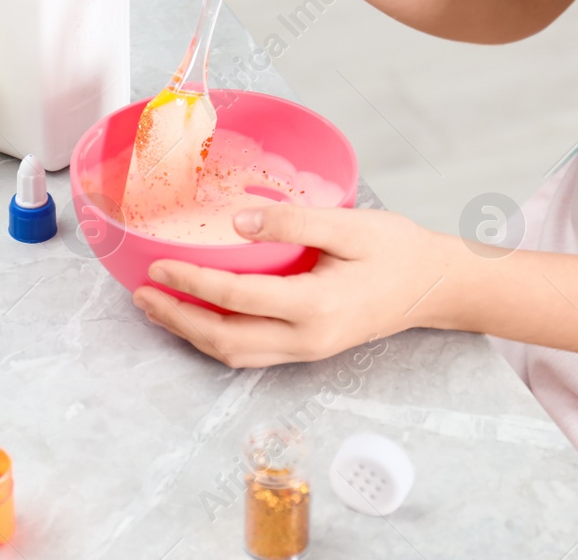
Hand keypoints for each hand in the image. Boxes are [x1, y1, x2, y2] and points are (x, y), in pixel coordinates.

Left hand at [132, 205, 454, 367]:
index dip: (191, 282)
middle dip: (178, 319)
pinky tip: (199, 318)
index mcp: (315, 306)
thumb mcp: (349, 225)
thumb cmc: (397, 249)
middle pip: (225, 341)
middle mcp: (307, 338)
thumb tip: (236, 223)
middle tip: (142, 294)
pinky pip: (253, 353)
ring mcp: (308, 349)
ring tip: (158, 308)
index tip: (157, 265)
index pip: (237, 299)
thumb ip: (292, 223)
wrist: (436, 285)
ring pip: (236, 355)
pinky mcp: (309, 348)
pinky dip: (217, 338)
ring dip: (191, 334)